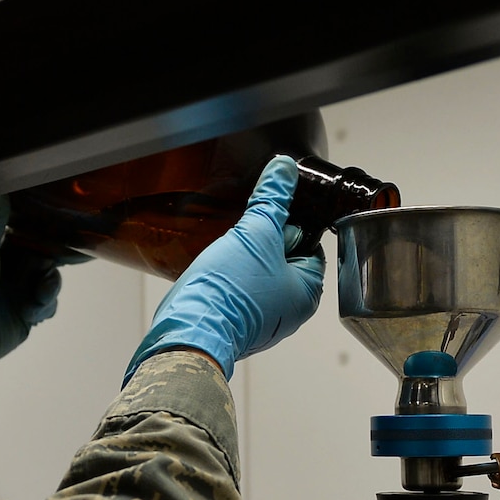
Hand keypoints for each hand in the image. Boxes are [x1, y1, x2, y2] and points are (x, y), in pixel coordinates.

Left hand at [0, 198, 66, 391]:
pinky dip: (44, 306)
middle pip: (46, 255)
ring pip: (51, 281)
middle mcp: (11, 269)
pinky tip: (31, 311)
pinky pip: (48, 306)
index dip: (45, 229)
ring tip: (38, 293)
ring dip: (50, 285)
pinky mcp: (27, 315)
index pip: (28, 232)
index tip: (63, 224)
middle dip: (55, 258)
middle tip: (57, 262)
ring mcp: (20, 292)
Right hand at [125, 156, 325, 379]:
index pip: (310, 246)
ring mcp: (262, 322)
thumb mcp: (255, 232)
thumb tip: (285, 168)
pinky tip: (214, 270)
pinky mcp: (235, 325)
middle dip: (263, 242)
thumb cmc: (230, 291)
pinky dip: (228, 278)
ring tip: (226, 251)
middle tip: (244, 232)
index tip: (270, 215)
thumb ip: (272, 198)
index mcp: (307, 293)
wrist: (189, 331)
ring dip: (243, 259)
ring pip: (258, 275)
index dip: (290, 225)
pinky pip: (238, 292)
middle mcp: (289, 312)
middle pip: (283, 259)